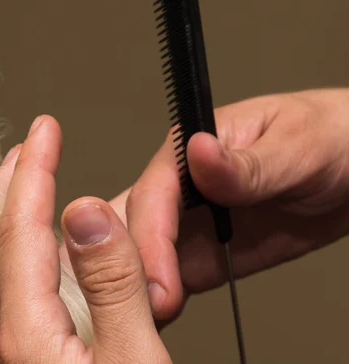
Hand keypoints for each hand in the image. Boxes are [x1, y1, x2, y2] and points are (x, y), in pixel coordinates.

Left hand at [0, 116, 170, 362]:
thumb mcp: (136, 360)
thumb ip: (112, 286)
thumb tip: (86, 212)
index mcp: (26, 337)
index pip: (20, 231)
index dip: (34, 172)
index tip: (44, 130)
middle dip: (7, 193)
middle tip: (22, 155)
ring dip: (0, 231)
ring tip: (19, 200)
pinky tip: (15, 274)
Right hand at [110, 88, 348, 325]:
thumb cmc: (328, 138)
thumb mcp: (296, 146)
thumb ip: (246, 164)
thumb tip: (198, 152)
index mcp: (192, 149)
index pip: (155, 192)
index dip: (150, 237)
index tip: (158, 280)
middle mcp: (181, 186)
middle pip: (133, 225)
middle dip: (131, 266)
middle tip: (145, 310)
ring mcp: (189, 222)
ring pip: (142, 253)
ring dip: (137, 287)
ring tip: (144, 321)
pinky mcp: (202, 253)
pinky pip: (171, 277)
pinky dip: (158, 299)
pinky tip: (156, 318)